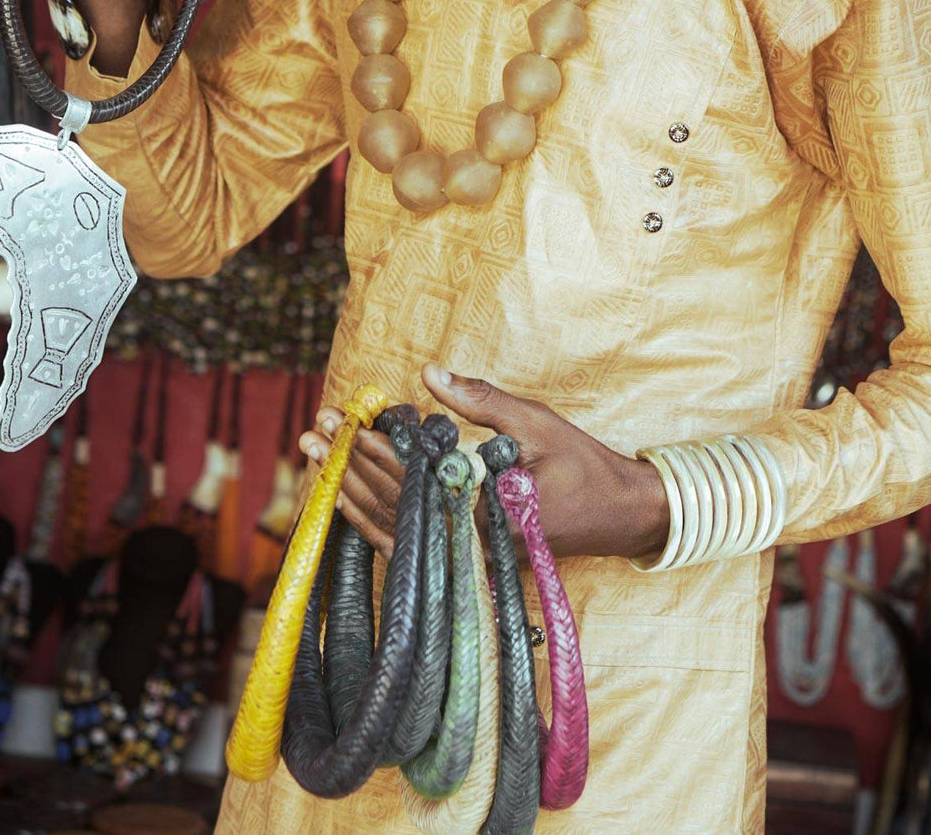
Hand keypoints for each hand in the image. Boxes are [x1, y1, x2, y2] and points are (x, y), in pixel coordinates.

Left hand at [300, 364, 669, 564]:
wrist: (616, 514)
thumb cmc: (579, 464)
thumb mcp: (535, 422)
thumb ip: (480, 401)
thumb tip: (428, 373)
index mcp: (484, 506)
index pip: (412, 476)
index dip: (373, 447)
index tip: (341, 421)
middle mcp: (468, 539)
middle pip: (392, 500)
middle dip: (350, 462)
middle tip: (314, 430)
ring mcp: (465, 554)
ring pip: (392, 524)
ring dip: (350, 489)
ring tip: (314, 457)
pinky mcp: (466, 557)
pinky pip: (408, 545)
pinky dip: (372, 522)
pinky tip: (344, 502)